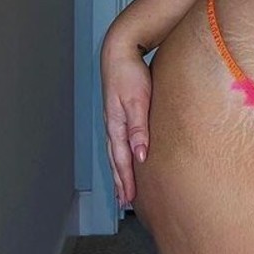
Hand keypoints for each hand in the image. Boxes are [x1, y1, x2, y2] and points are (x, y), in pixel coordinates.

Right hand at [100, 30, 152, 209]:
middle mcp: (113, 125)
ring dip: (120, 170)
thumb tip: (140, 156)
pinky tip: (128, 157)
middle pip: (115, 159)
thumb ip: (139, 128)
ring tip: (123, 186)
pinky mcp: (120, 112)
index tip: (129, 200)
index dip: (125, 180)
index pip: (121, 159)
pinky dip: (122, 154)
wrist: (120, 51)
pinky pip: (120, 139)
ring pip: (116, 150)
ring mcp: (115, 118)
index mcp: (116, 125)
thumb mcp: (138, 101)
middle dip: (120, 181)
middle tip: (124, 202)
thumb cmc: (130, 73)